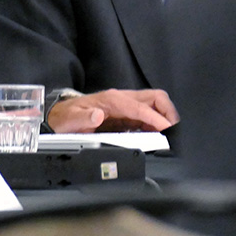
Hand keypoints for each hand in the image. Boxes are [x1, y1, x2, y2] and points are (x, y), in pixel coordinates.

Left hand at [46, 88, 178, 132]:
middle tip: (174, 132)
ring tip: (170, 136)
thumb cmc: (67, 117)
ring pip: (155, 106)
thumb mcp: (71, 119)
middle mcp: (121, 99)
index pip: (141, 107)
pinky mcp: (126, 115)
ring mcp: (125, 106)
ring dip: (165, 119)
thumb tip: (96, 116)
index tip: (166, 130)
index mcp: (111, 100)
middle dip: (168, 113)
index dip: (156, 119)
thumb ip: (83, 118)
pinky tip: (157, 136)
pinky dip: (157, 124)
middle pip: (155, 98)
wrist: (61, 117)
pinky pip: (148, 116)